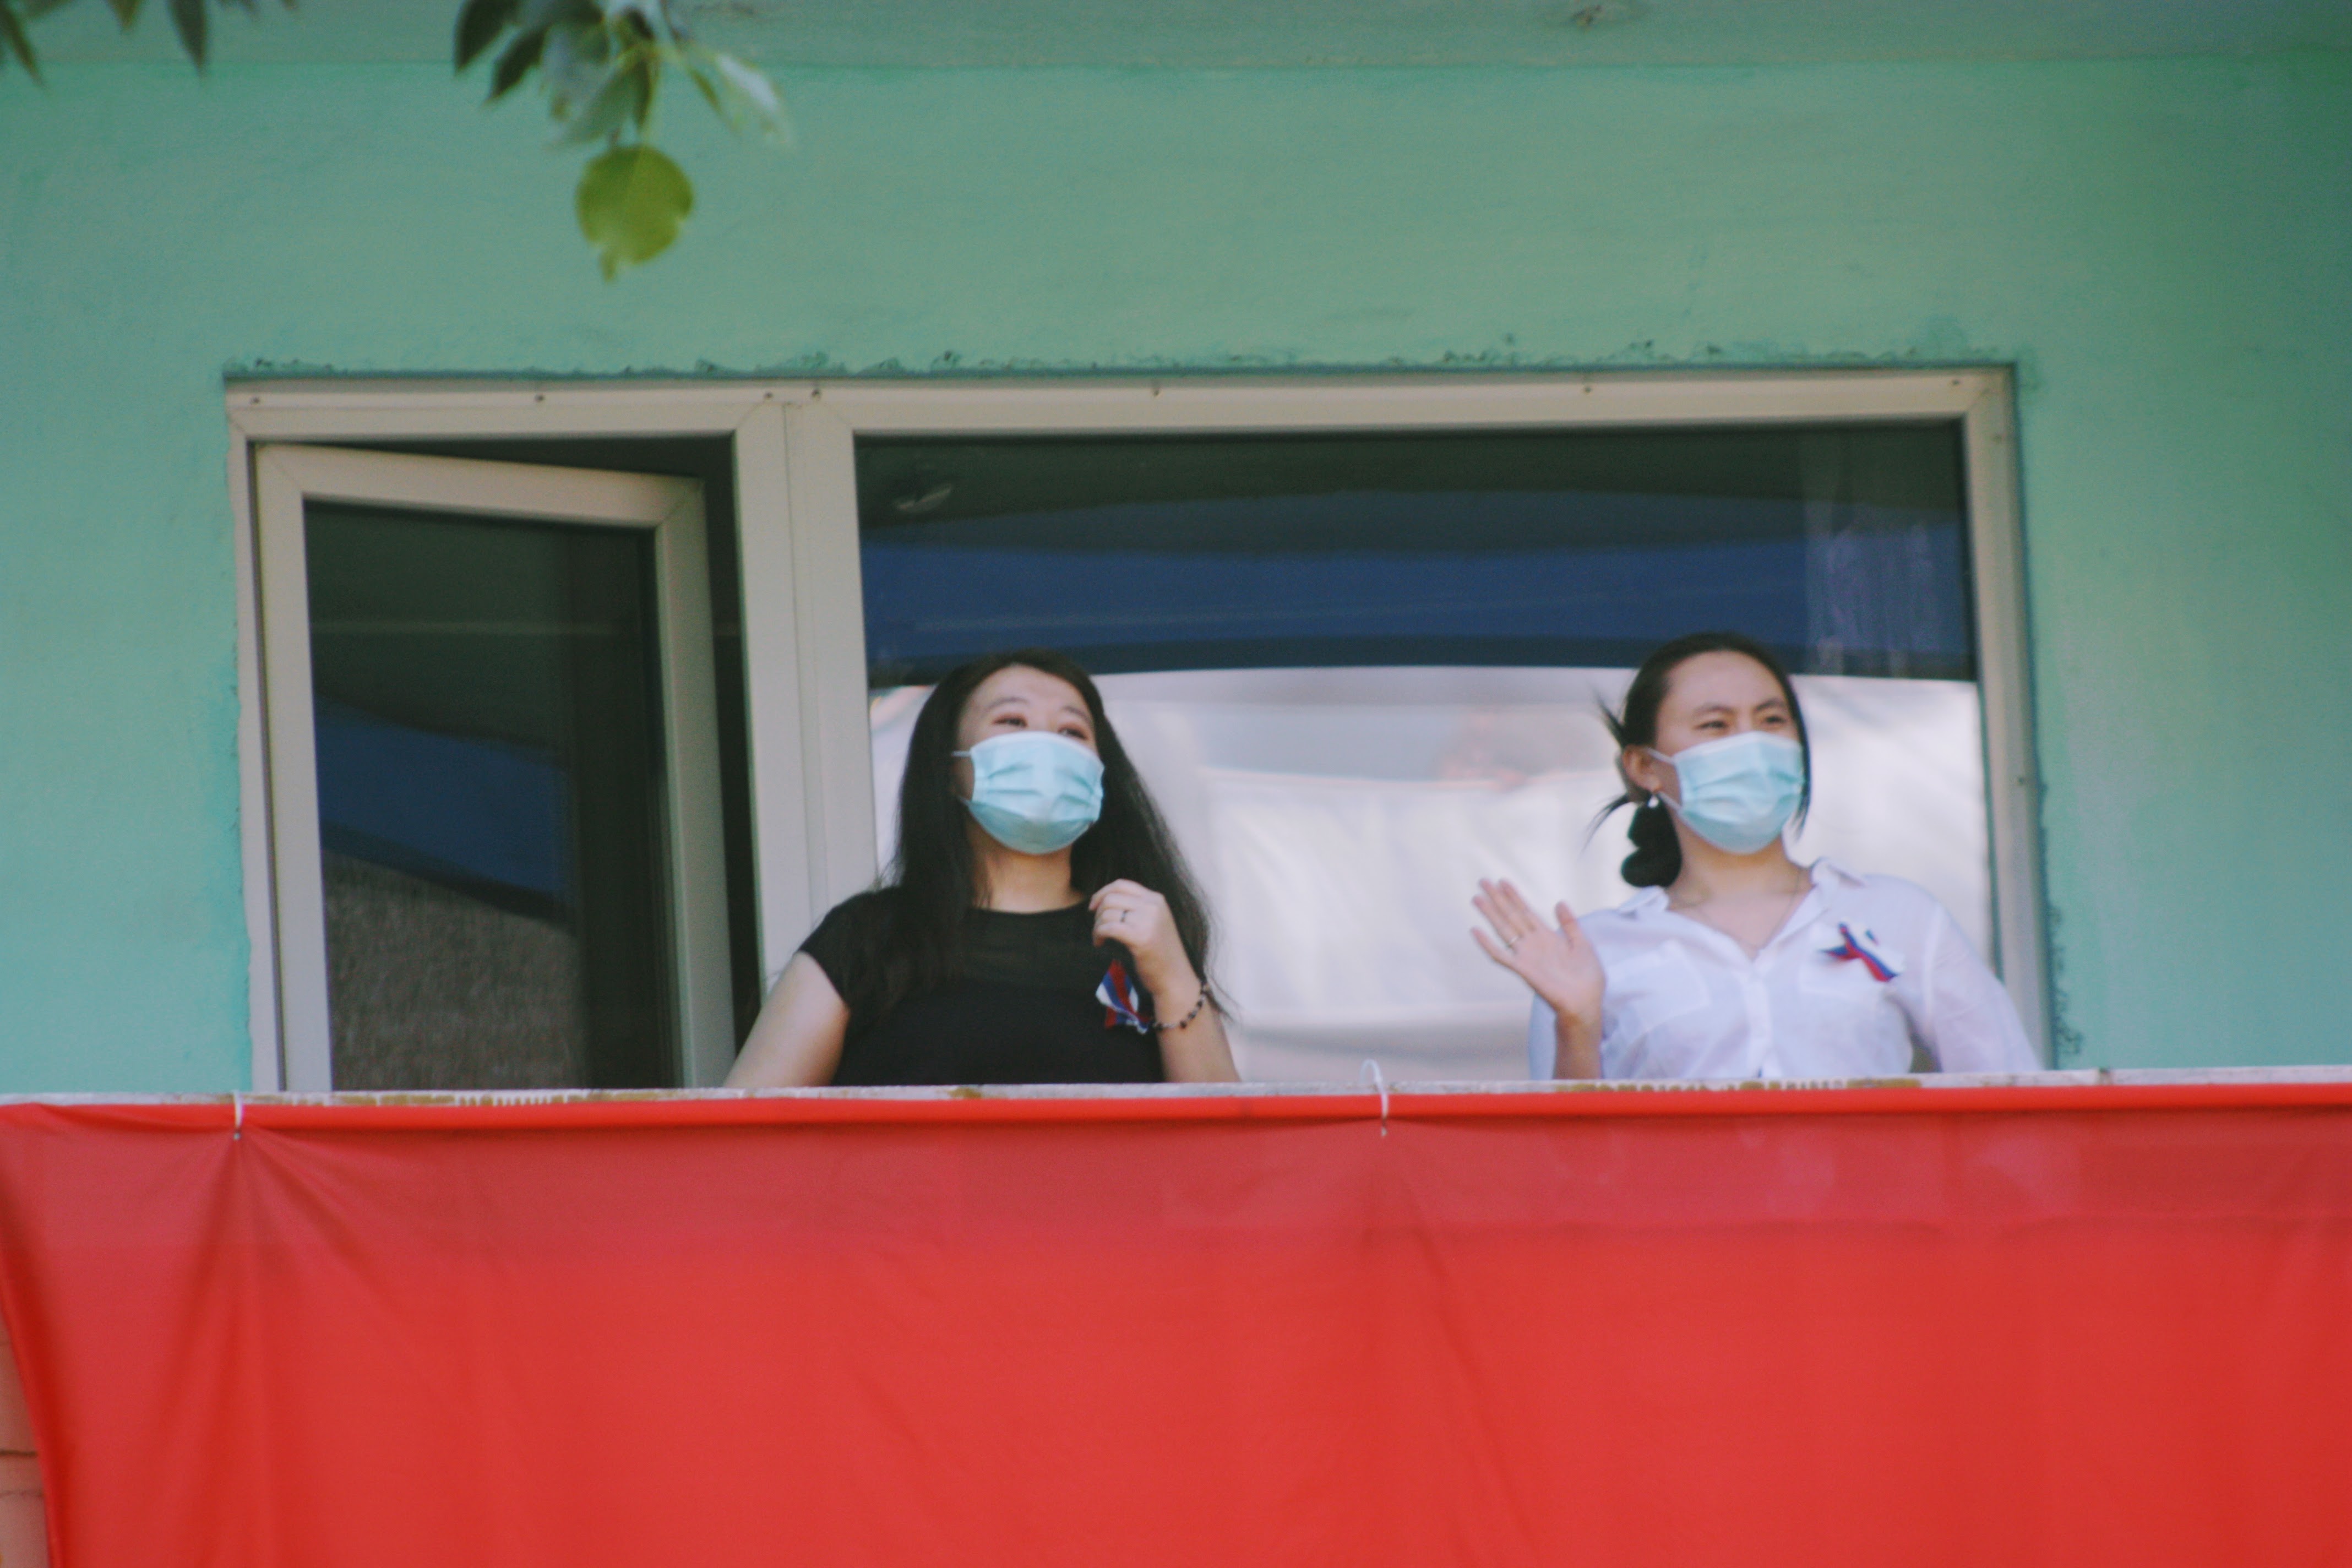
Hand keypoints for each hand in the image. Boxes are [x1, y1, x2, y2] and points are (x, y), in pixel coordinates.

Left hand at [1089, 880, 1199, 1004]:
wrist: (1176, 977)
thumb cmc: (1161, 953)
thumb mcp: (1155, 922)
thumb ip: (1138, 908)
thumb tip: (1106, 900)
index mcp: (1156, 899)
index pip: (1122, 885)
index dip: (1102, 893)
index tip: (1093, 907)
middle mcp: (1153, 906)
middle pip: (1111, 898)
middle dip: (1098, 913)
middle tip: (1098, 929)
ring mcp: (1147, 921)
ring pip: (1107, 913)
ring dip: (1097, 926)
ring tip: (1100, 939)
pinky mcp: (1140, 938)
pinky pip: (1108, 928)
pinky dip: (1098, 934)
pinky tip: (1100, 943)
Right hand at [1471, 878, 1604, 1033]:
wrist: (1585, 1003)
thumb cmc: (1588, 978)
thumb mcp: (1583, 945)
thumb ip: (1570, 924)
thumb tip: (1559, 902)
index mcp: (1548, 937)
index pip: (1527, 912)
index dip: (1515, 897)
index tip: (1503, 882)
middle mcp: (1533, 944)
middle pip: (1511, 916)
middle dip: (1498, 899)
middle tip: (1483, 882)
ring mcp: (1526, 956)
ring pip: (1504, 929)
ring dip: (1490, 914)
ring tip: (1477, 898)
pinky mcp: (1522, 969)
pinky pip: (1501, 955)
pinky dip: (1488, 944)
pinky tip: (1476, 931)